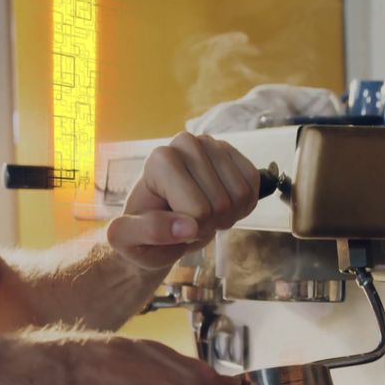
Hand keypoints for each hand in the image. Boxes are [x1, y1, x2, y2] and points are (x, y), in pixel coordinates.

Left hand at [108, 132, 259, 269]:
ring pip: (241, 195)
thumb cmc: (142, 234)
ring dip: (228, 216)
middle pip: (221, 204)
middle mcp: (185, 143)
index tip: (174, 227)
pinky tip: (223, 206)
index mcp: (159, 160)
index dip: (192, 230)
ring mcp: (212, 145)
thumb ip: (149, 232)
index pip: (198, 209)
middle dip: (210, 224)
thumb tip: (187, 226)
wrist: (160, 226)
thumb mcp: (130, 241)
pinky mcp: (232, 153)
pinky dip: (243, 205)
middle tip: (189, 223)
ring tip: (204, 215)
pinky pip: (254, 184)